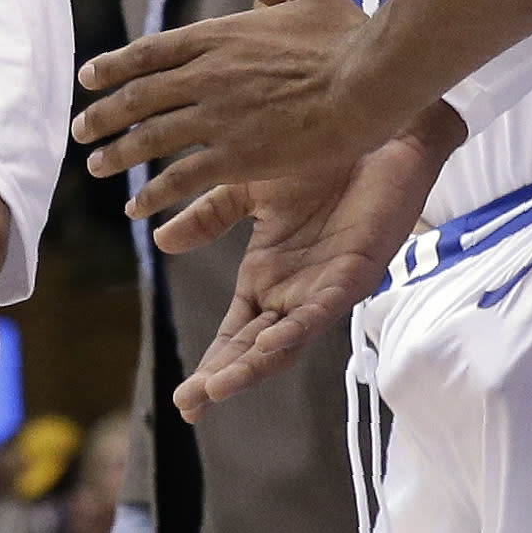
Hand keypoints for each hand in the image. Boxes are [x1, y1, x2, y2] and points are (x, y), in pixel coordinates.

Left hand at [78, 0, 396, 221]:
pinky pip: (180, 176)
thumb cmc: (349, 35)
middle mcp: (206, 74)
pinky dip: (152, 192)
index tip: (88, 79)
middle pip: (137, 97)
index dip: (113, 67)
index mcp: (218, 36)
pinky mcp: (236, 154)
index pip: (148, 52)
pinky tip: (136, 205)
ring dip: (117, 154)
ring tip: (96, 167)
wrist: (373, 78)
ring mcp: (217, 116)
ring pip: (149, 138)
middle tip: (81, 130)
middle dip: (103, 115)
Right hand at [167, 133, 435, 410]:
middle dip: (222, 378)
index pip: (233, 333)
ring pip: (285, 341)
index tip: (181, 397)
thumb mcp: (246, 189)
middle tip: (189, 406)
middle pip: (253, 349)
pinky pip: (320, 310)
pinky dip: (294, 330)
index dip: (209, 363)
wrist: (370, 125)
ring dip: (253, 366)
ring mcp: (325, 287)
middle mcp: (295, 291)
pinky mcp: (355, 274)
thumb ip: (208, 218)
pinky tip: (267, 344)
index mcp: (268, 276)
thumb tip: (161, 240)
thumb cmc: (317, 156)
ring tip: (218, 388)